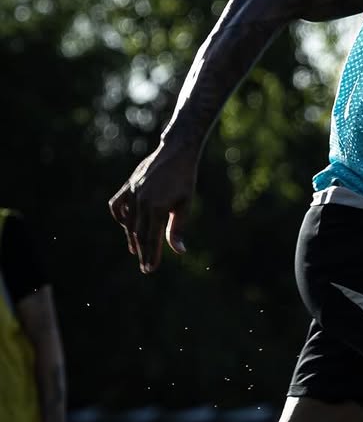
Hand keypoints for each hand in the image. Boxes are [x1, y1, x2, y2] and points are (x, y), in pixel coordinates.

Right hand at [109, 142, 198, 273]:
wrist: (176, 152)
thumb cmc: (185, 179)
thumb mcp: (185, 204)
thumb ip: (177, 228)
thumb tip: (179, 252)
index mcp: (156, 208)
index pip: (150, 239)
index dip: (150, 256)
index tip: (149, 269)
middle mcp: (141, 202)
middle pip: (138, 234)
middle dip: (142, 252)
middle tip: (145, 267)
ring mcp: (132, 193)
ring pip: (128, 222)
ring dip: (132, 238)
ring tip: (136, 250)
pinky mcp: (128, 185)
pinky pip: (118, 205)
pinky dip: (120, 216)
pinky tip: (125, 225)